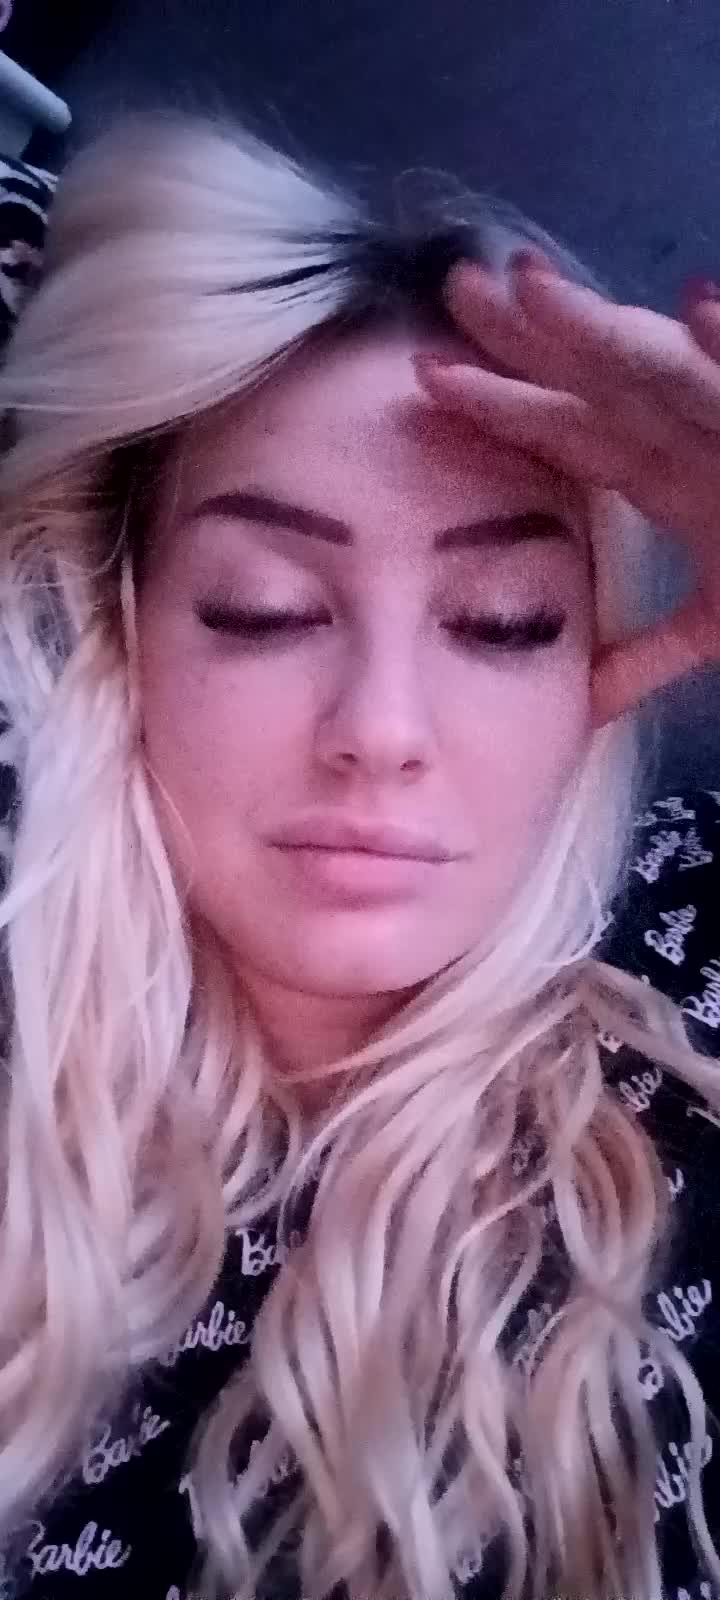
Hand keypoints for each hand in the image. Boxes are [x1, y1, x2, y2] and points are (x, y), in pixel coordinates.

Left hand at [415, 251, 719, 726]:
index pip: (568, 427)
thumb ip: (651, 653)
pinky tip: (700, 307)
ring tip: (530, 287)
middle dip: (525, 334)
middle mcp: (692, 431)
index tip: (425, 379)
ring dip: (599, 325)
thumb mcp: (717, 626)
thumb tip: (586, 696)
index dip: (499, 403)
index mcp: (664, 470)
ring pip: (661, 362)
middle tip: (452, 285)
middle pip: (592, 373)